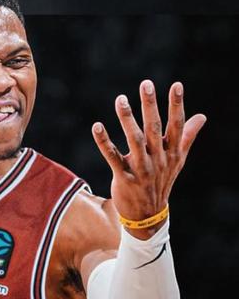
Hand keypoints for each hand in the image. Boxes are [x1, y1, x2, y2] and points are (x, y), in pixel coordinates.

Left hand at [91, 80, 206, 238]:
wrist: (147, 214)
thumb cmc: (161, 181)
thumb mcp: (177, 160)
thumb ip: (187, 136)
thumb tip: (202, 116)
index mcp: (171, 153)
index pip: (176, 126)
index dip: (177, 106)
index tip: (176, 85)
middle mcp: (158, 159)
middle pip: (154, 129)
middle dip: (150, 106)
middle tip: (146, 84)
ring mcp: (141, 168)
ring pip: (134, 140)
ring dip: (127, 119)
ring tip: (121, 99)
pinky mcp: (124, 177)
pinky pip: (113, 157)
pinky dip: (104, 142)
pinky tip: (97, 126)